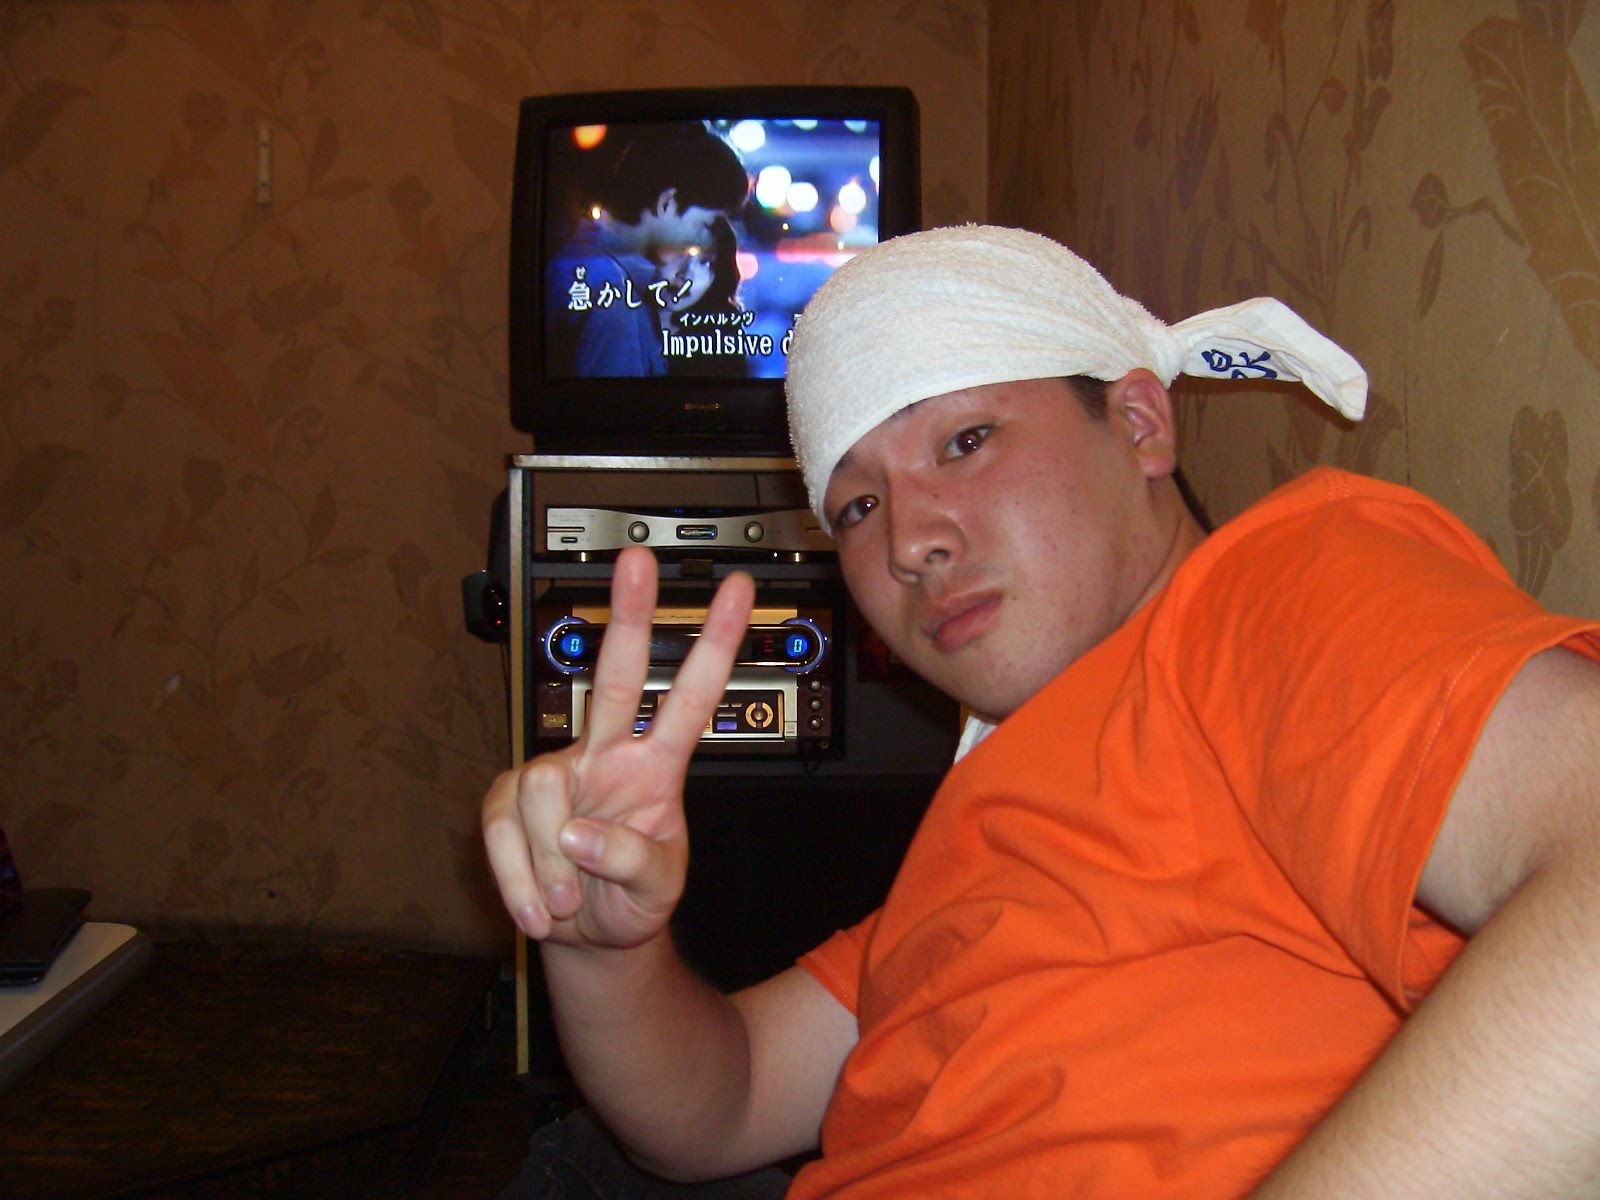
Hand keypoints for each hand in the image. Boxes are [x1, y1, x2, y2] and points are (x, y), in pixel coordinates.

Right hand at [482, 546, 754, 948]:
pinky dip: (519, 880)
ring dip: (554, 863)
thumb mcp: (657, 890)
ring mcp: (557, 773)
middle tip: (638, 559)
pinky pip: (503, 830)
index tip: (738, 590)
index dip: (716, 645)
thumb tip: (578, 833)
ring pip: (542, 788)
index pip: (692, 698)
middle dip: (629, 616)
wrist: (588, 933)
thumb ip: (632, 861)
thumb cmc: (632, 898)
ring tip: (570, 901)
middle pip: (615, 675)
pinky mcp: (509, 803)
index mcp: (658, 767)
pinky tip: (539, 909)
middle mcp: (607, 754)